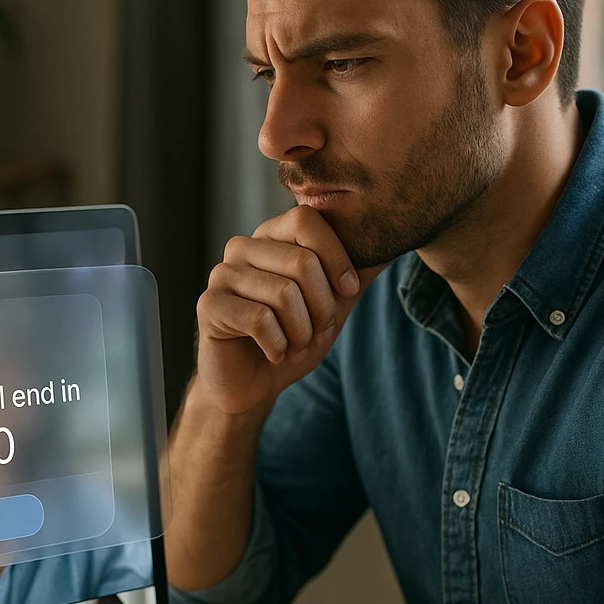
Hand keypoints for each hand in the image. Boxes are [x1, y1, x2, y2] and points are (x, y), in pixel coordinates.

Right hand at [196, 205, 384, 413]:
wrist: (253, 383)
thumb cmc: (292, 336)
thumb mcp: (334, 302)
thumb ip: (358, 270)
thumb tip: (394, 240)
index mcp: (270, 236)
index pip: (307, 220)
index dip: (337, 257)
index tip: (347, 291)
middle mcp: (242, 247)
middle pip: (301, 260)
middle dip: (323, 308)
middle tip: (318, 333)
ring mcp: (221, 274)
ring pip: (284, 293)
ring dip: (302, 332)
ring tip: (295, 345)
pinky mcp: (209, 306)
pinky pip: (261, 321)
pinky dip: (279, 346)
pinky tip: (273, 353)